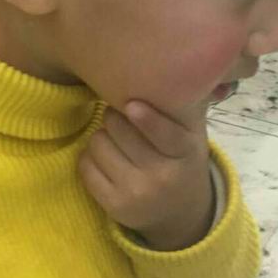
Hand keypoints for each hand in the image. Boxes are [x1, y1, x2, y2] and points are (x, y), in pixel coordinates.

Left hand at [78, 100, 215, 251]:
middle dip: (116, 116)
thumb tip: (157, 65)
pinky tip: (105, 156)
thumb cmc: (181, 156)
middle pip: (120, 130)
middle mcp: (162, 177)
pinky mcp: (114, 206)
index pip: (167, 136)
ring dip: (102, 134)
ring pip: (98, 143)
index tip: (132, 105)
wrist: (181, 212)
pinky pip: (85, 166)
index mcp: (186, 153)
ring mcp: (136, 194)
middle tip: (123, 115)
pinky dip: (90, 155)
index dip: (147, 120)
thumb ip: (177, 103)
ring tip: (115, 138)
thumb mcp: (191, 132)